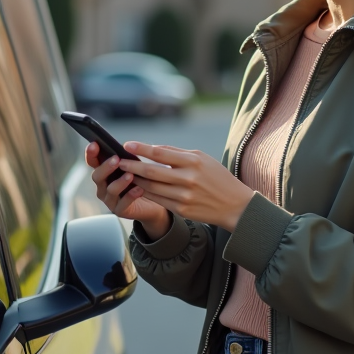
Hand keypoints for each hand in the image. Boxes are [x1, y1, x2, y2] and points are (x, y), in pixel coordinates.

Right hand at [85, 142, 170, 239]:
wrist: (154, 203)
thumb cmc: (142, 181)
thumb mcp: (135, 166)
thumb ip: (127, 158)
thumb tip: (128, 146)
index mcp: (104, 173)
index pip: (93, 162)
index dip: (91, 154)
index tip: (94, 144)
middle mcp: (103, 187)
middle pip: (97, 176)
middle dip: (106, 167)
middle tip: (116, 159)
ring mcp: (110, 200)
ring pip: (110, 190)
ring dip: (120, 182)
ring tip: (130, 175)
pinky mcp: (120, 210)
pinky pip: (123, 203)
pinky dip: (131, 195)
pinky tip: (139, 189)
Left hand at [116, 142, 256, 231]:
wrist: (235, 205)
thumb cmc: (217, 177)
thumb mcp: (202, 159)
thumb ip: (178, 154)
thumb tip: (154, 149)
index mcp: (193, 162)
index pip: (160, 153)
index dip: (141, 148)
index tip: (127, 145)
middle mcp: (187, 178)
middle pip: (151, 171)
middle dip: (132, 166)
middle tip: (118, 161)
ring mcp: (183, 195)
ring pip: (151, 187)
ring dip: (135, 180)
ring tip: (124, 174)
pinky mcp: (181, 209)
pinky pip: (157, 199)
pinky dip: (145, 192)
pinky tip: (136, 187)